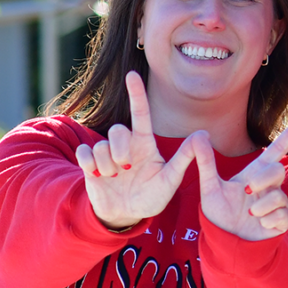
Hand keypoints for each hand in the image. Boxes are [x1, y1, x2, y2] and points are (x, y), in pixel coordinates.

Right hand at [75, 71, 202, 231]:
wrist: (127, 214)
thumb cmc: (152, 196)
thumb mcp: (170, 180)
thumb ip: (184, 158)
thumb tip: (203, 135)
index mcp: (145, 144)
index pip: (141, 114)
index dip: (137, 93)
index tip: (133, 74)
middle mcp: (125, 144)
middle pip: (118, 130)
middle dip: (120, 149)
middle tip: (126, 168)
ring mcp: (106, 153)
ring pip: (101, 145)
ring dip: (107, 165)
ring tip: (115, 178)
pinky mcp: (90, 164)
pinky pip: (84, 153)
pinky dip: (89, 165)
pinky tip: (97, 175)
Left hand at [192, 116, 287, 241]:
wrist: (223, 242)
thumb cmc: (219, 215)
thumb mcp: (209, 188)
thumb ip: (206, 162)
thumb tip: (198, 134)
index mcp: (254, 175)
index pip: (275, 151)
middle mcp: (268, 187)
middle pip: (278, 170)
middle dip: (264, 178)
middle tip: (247, 190)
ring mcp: (276, 205)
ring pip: (280, 195)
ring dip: (260, 205)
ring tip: (248, 213)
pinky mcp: (281, 222)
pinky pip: (283, 216)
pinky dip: (268, 219)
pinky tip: (259, 224)